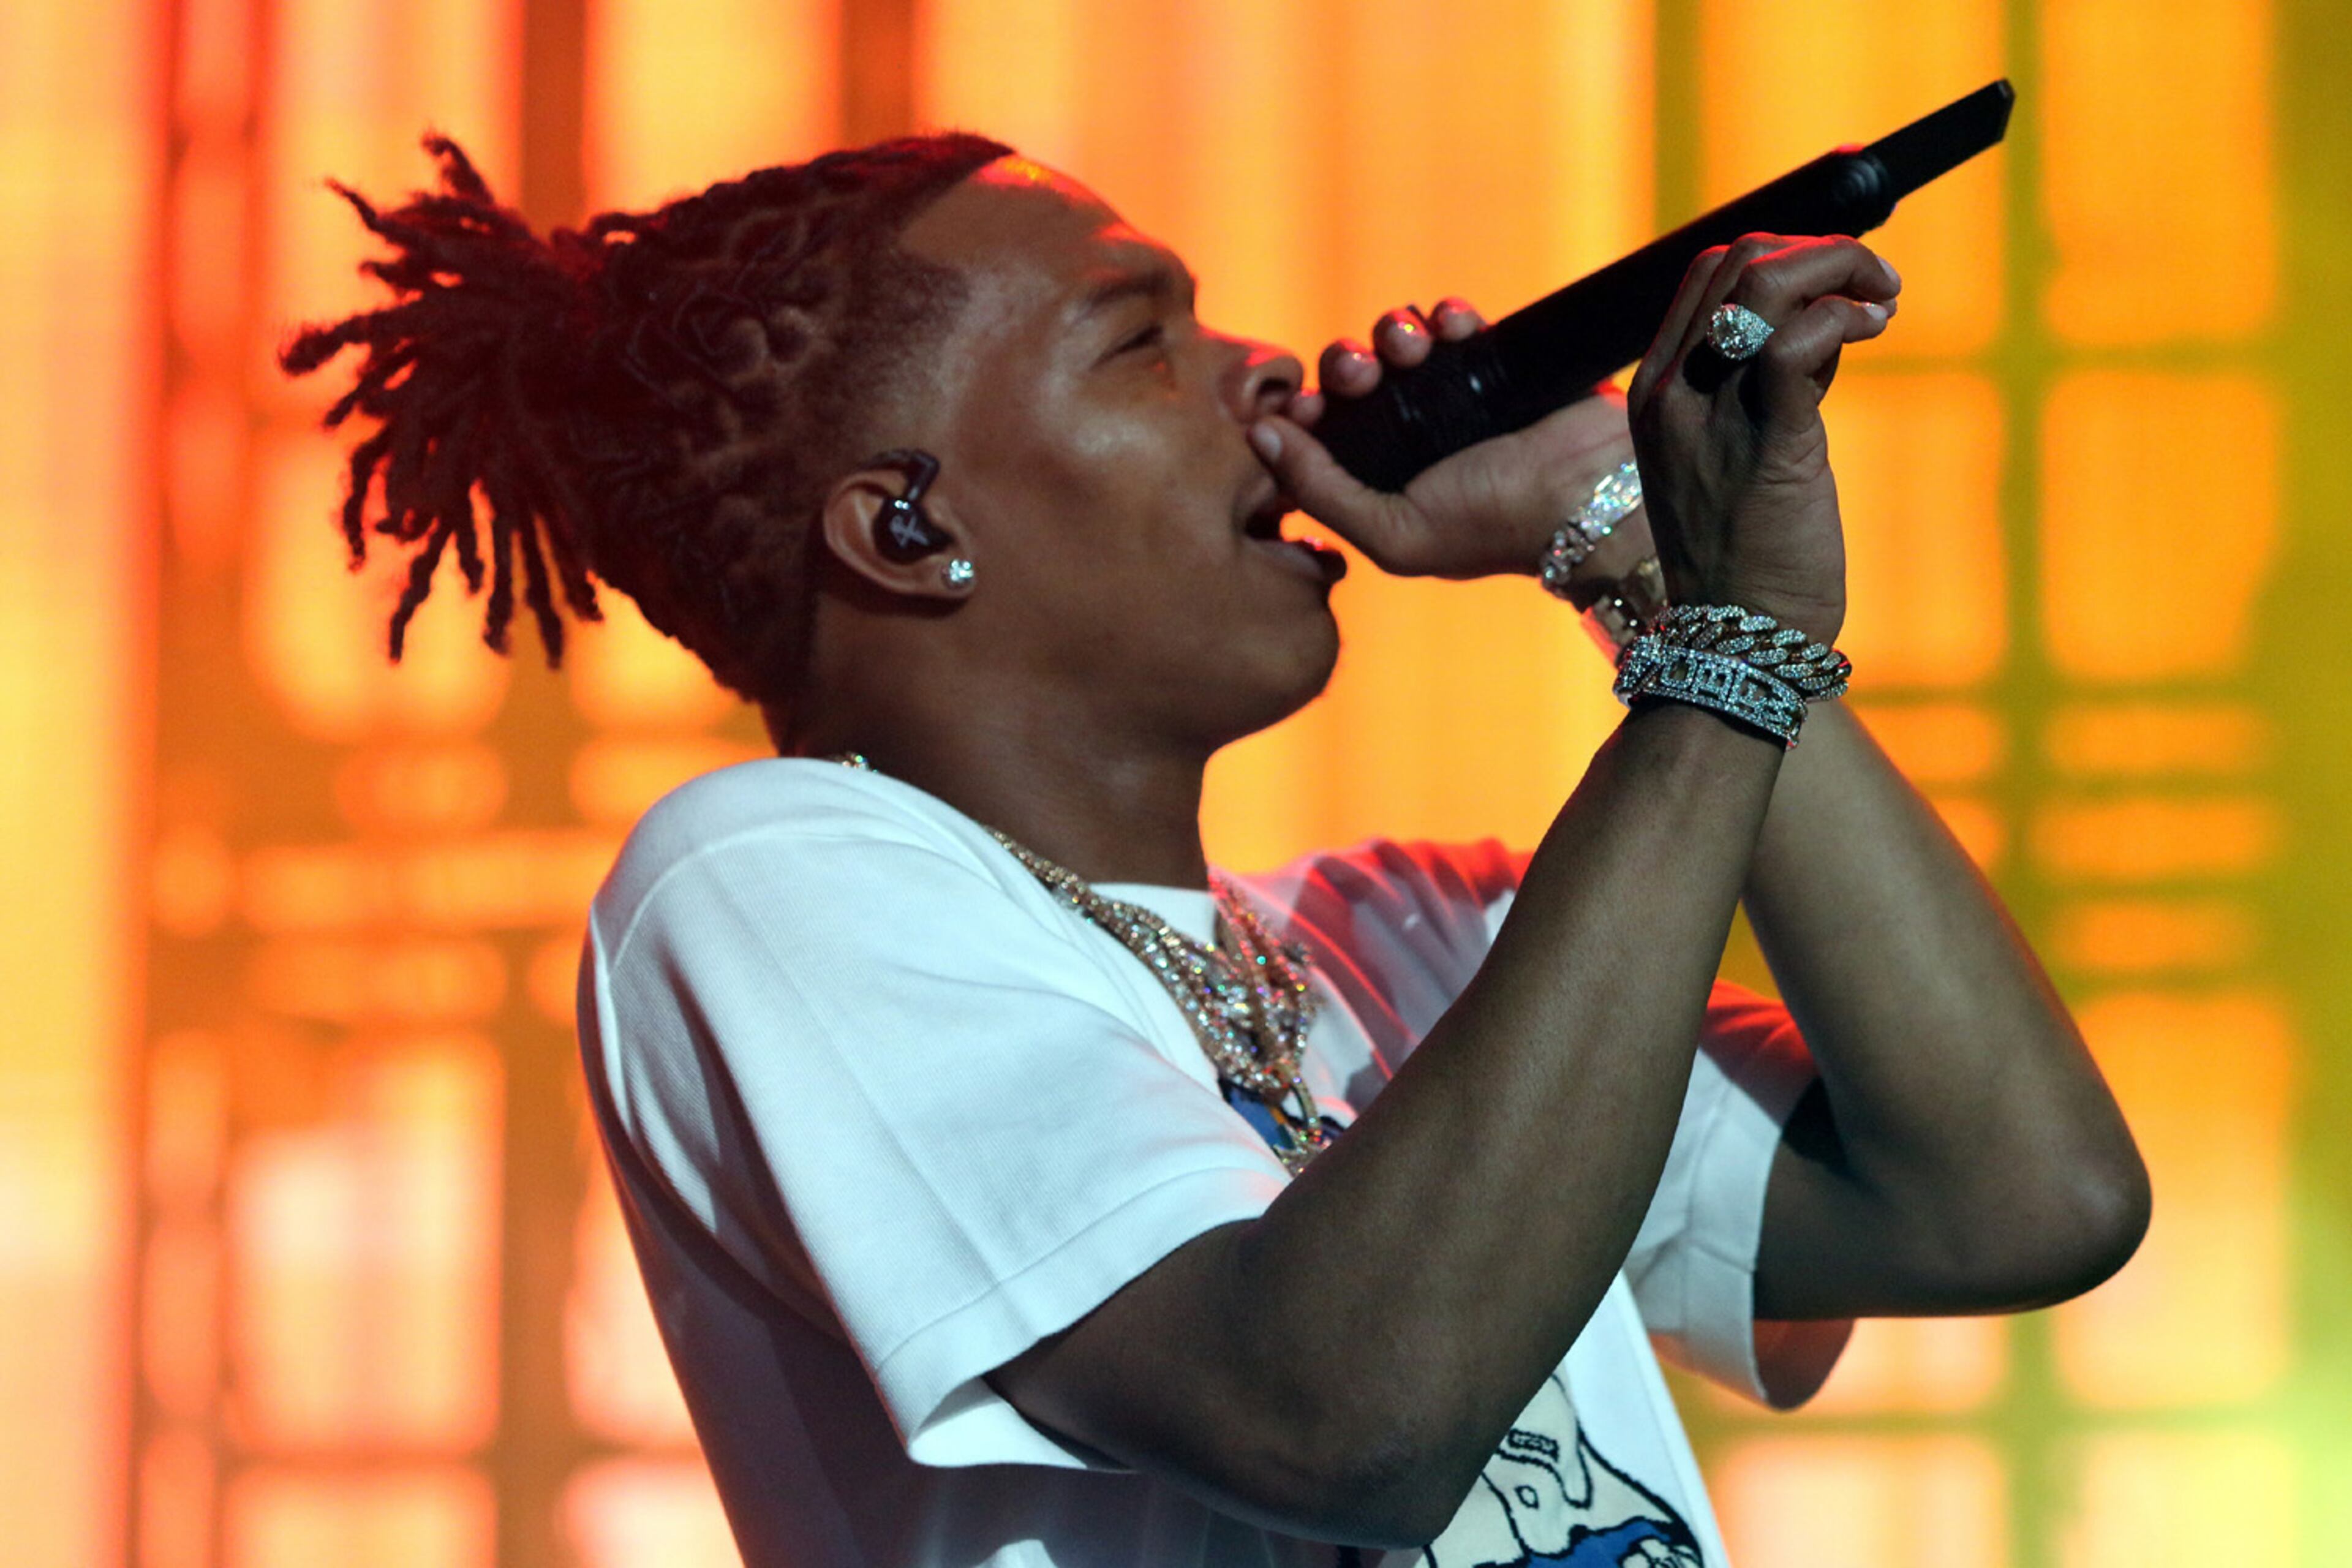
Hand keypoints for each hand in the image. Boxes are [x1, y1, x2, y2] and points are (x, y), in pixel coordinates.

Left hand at [1247, 299, 1639, 580]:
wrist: (1595, 495)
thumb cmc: (1494, 525)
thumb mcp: (1394, 532)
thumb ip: (1320, 489)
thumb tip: (1259, 434)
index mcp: (1379, 484)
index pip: (1320, 435)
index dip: (1303, 412)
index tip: (1307, 404)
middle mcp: (1410, 440)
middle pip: (1351, 380)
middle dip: (1347, 365)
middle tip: (1365, 373)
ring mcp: (1452, 399)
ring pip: (1397, 344)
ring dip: (1393, 333)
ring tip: (1414, 347)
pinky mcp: (1494, 363)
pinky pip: (1452, 323)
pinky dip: (1445, 315)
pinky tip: (1453, 325)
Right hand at [1624, 234, 1900, 644]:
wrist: (1740, 638)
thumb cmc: (1749, 552)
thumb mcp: (1737, 451)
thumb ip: (1764, 383)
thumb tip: (1823, 323)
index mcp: (1655, 391)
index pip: (1707, 272)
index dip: (1782, 252)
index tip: (1836, 283)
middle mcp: (1672, 395)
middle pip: (1737, 261)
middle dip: (1821, 251)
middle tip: (1874, 284)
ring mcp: (1711, 419)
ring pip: (1765, 286)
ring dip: (1841, 270)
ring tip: (1881, 302)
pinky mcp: (1767, 446)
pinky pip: (1799, 343)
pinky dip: (1846, 317)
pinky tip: (1875, 329)